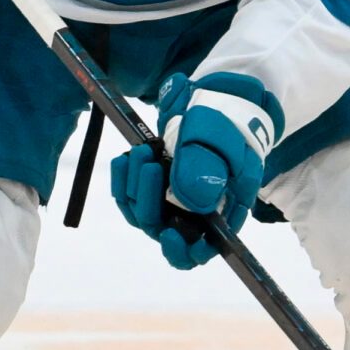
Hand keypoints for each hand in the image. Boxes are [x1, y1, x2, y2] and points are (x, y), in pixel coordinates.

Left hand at [109, 72, 282, 269]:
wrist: (214, 98)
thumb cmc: (225, 120)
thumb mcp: (219, 138)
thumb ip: (206, 166)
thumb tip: (191, 198)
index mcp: (225, 208)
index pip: (206, 248)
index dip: (187, 251)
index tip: (169, 235)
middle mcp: (198, 211)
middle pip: (166, 230)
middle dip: (150, 201)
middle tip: (148, 163)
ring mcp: (174, 199)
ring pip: (144, 212)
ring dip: (135, 186)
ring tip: (141, 151)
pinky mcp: (155, 185)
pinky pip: (131, 195)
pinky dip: (124, 179)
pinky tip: (126, 158)